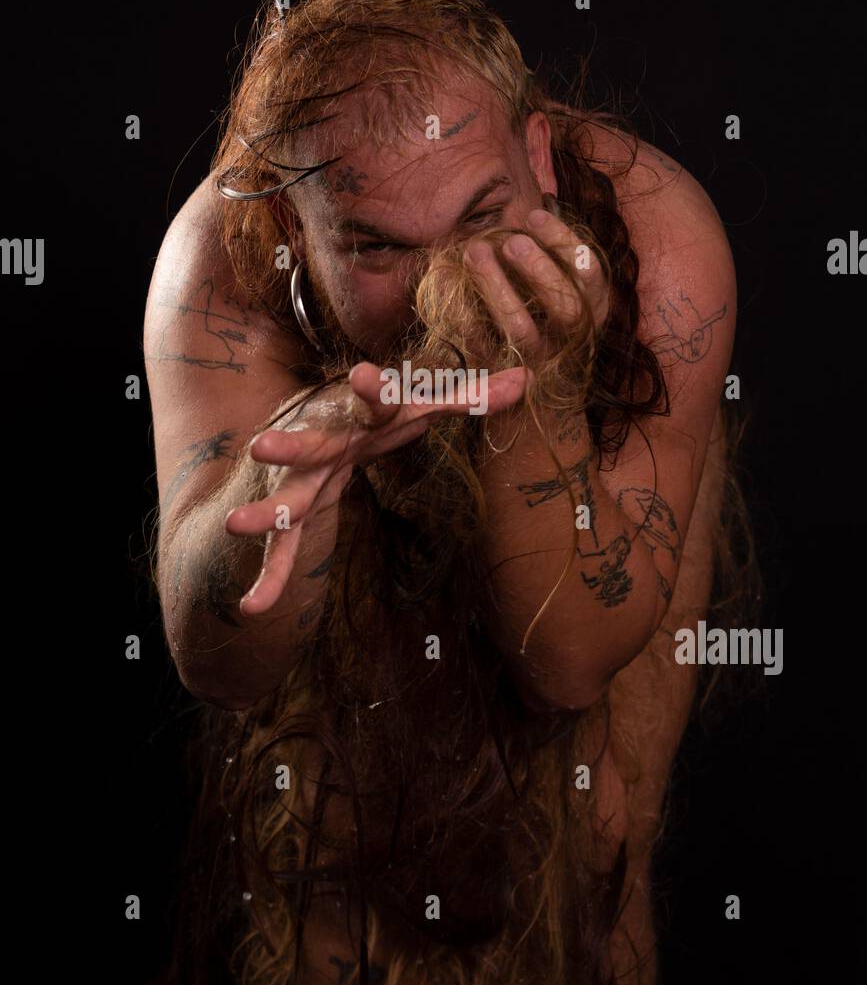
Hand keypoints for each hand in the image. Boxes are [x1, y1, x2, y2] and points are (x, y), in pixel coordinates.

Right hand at [224, 361, 528, 614]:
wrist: (312, 423)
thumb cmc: (375, 416)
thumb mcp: (418, 406)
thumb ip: (468, 396)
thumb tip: (527, 378)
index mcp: (355, 414)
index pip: (369, 401)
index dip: (372, 392)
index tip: (367, 377)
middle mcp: (320, 443)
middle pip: (306, 445)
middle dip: (288, 446)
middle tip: (261, 445)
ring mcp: (301, 481)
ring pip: (282, 499)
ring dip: (263, 512)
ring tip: (236, 525)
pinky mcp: (292, 516)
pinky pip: (281, 552)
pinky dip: (269, 579)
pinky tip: (253, 607)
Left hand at [464, 195, 608, 365]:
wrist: (527, 389)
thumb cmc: (542, 313)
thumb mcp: (559, 282)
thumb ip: (552, 254)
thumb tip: (536, 208)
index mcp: (592, 309)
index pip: (590, 275)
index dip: (564, 242)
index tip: (533, 214)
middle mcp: (571, 339)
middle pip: (566, 308)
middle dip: (539, 270)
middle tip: (511, 240)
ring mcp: (537, 360)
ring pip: (521, 329)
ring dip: (497, 287)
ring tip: (476, 251)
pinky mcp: (500, 371)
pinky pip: (480, 341)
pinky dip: (463, 308)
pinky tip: (448, 276)